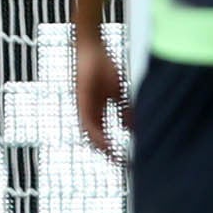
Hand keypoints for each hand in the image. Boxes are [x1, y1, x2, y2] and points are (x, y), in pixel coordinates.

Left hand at [73, 30, 125, 157]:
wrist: (90, 47)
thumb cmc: (103, 66)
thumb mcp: (118, 91)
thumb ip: (125, 109)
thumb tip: (132, 127)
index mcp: (95, 111)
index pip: (103, 135)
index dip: (113, 148)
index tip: (124, 159)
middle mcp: (86, 112)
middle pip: (95, 139)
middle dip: (108, 153)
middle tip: (121, 165)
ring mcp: (82, 106)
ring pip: (89, 134)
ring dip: (102, 147)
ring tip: (114, 158)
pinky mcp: (80, 100)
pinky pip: (87, 122)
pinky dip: (96, 134)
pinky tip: (105, 142)